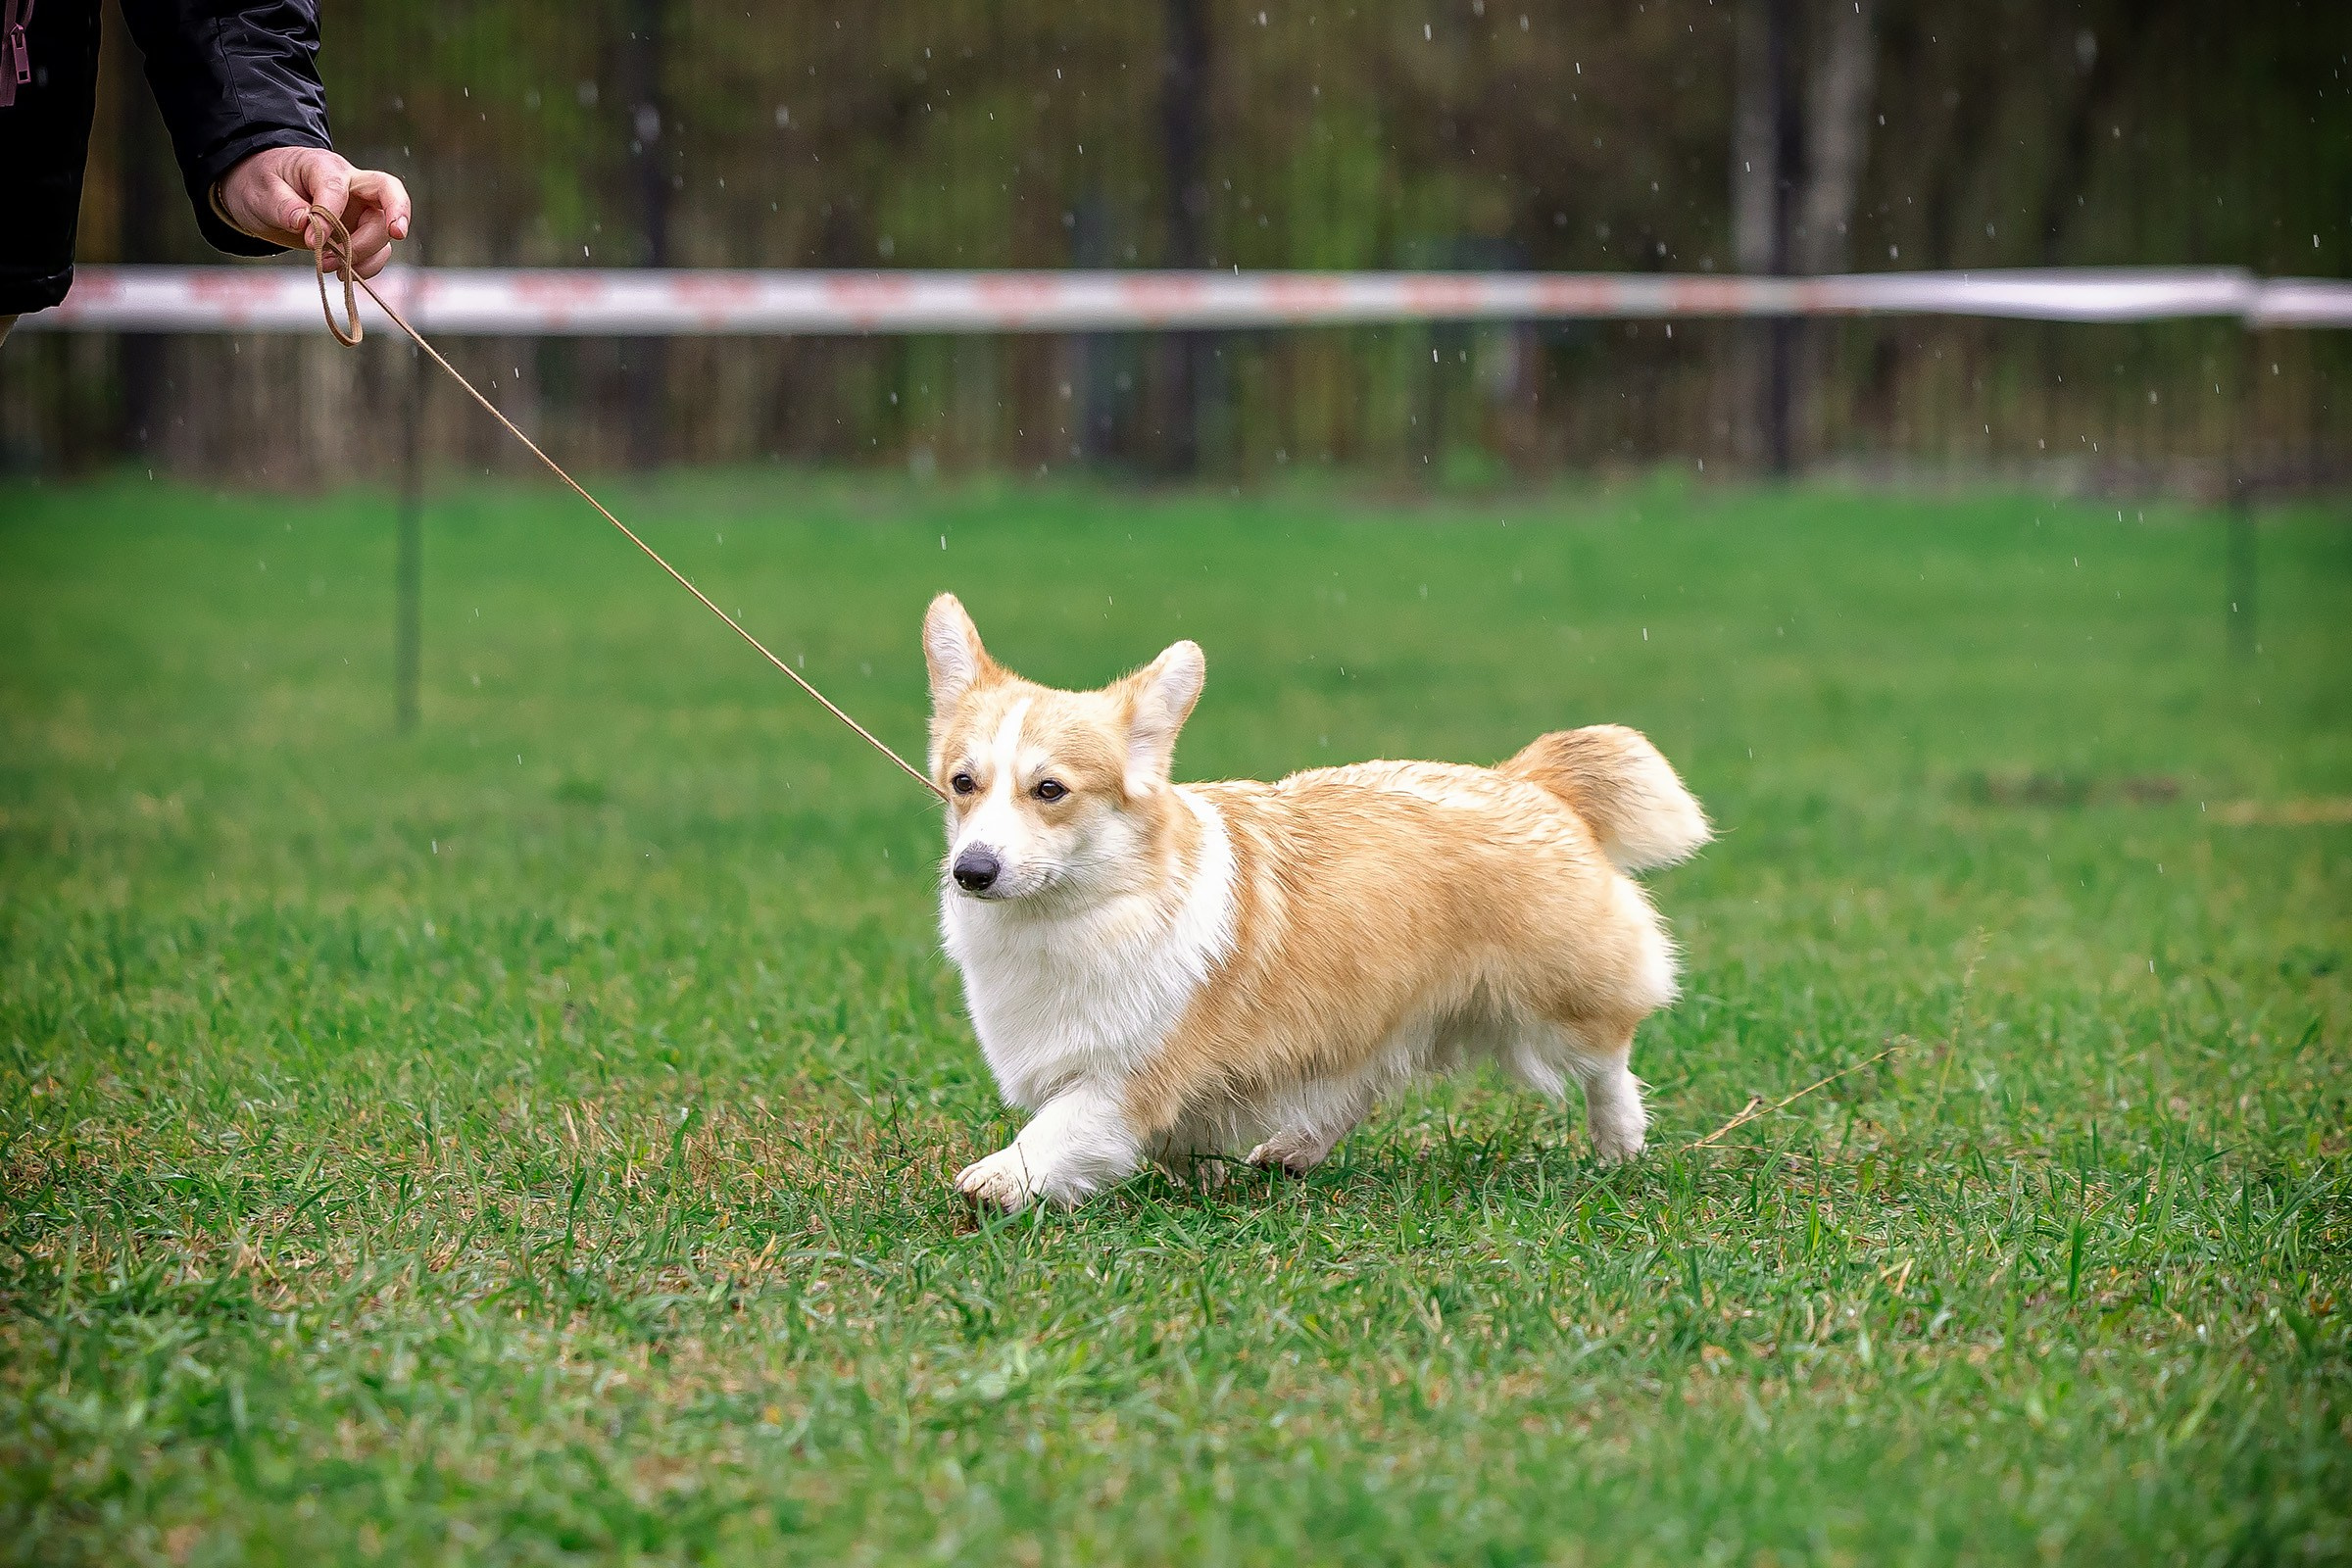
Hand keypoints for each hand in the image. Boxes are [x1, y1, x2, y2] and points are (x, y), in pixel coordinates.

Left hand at [215, 147, 411, 277]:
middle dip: (388, 221)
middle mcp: (352, 185)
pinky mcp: (359, 232)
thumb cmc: (262, 182)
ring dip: (365, 253)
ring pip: (383, 230)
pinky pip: (377, 250)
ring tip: (332, 267)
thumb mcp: (261, 189)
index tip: (311, 241)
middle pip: (388, 196)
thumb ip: (282, 204)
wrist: (262, 194)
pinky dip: (366, 265)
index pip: (338, 188)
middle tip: (379, 241)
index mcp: (325, 167)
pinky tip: (343, 272)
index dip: (328, 217)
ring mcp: (359, 210)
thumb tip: (306, 224)